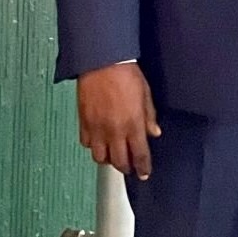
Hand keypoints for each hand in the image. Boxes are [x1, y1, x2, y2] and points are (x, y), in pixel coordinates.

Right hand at [76, 63, 160, 179]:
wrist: (102, 63)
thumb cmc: (126, 74)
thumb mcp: (146, 94)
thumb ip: (149, 116)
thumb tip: (154, 132)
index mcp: (133, 124)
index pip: (139, 155)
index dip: (142, 167)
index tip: (144, 173)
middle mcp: (114, 131)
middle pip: (119, 161)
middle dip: (126, 167)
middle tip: (130, 166)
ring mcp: (97, 128)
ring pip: (100, 157)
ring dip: (108, 159)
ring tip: (114, 155)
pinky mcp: (83, 123)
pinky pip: (87, 144)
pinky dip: (93, 147)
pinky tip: (99, 141)